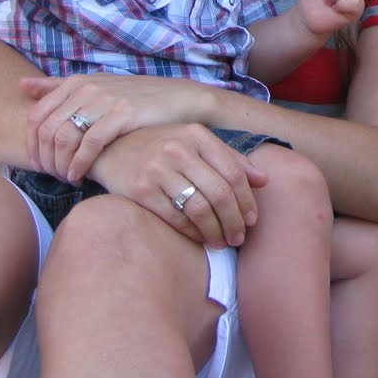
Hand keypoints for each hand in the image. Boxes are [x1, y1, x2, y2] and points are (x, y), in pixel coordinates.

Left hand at [21, 72, 211, 181]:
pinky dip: (79, 164)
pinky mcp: (122, 114)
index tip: (40, 164)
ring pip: (65, 137)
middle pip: (47, 130)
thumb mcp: (94, 86)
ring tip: (68, 178)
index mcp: (76, 83)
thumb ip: (57, 87)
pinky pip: (89, 144)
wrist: (179, 98)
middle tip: (53, 176)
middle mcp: (86, 88)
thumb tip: (22, 86)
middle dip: (45, 159)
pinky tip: (81, 176)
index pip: (36, 116)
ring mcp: (104, 100)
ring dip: (61, 164)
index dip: (32, 145)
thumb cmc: (134, 98)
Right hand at [88, 124, 267, 246]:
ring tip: (221, 242)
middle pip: (220, 192)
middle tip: (238, 238)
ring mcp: (157, 169)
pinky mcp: (141, 190)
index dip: (247, 200)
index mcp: (197, 135)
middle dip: (234, 221)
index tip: (252, 220)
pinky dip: (192, 233)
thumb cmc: (162, 147)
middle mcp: (178, 149)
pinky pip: (175, 218)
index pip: (234, 172)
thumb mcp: (196, 144)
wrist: (112, 149)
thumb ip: (231, 159)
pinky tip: (199, 239)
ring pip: (199, 208)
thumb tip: (264, 180)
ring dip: (215, 231)